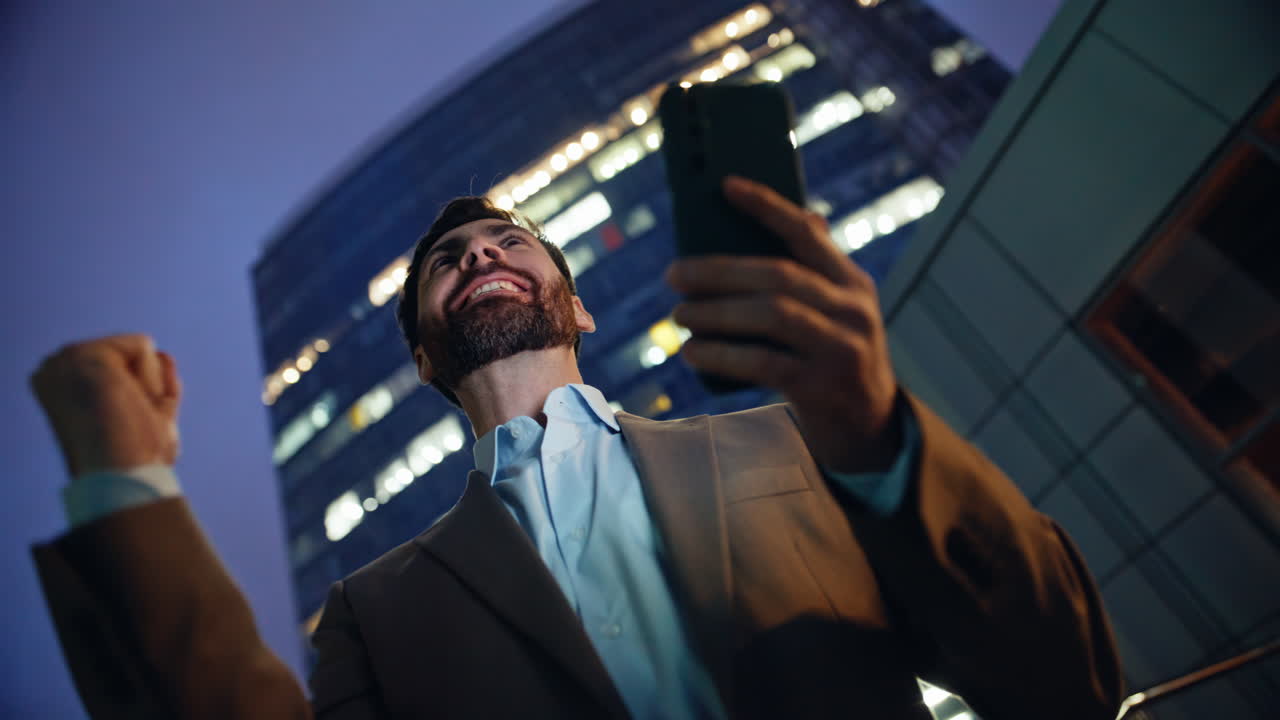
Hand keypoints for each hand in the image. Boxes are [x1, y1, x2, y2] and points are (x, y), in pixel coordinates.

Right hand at [30, 334, 181, 476]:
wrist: (121, 476)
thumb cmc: (135, 459)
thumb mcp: (149, 417)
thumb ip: (154, 386)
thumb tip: (163, 354)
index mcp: (63, 386)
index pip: (122, 369)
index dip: (142, 398)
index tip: (127, 426)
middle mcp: (56, 369)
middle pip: (133, 355)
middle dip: (147, 389)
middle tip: (129, 421)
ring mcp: (66, 360)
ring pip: (140, 350)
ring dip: (149, 386)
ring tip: (126, 414)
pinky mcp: (83, 353)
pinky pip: (143, 346)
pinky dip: (148, 378)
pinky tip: (126, 401)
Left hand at [666, 176, 900, 473]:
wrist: (869, 428)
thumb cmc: (831, 361)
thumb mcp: (832, 315)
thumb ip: (801, 279)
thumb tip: (736, 237)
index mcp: (852, 282)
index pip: (807, 233)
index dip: (767, 206)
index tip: (726, 185)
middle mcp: (853, 309)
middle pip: (778, 275)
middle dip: (718, 270)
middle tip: (674, 274)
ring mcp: (841, 348)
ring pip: (771, 314)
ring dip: (715, 312)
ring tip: (679, 315)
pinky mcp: (823, 386)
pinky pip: (762, 362)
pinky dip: (721, 354)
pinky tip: (694, 351)